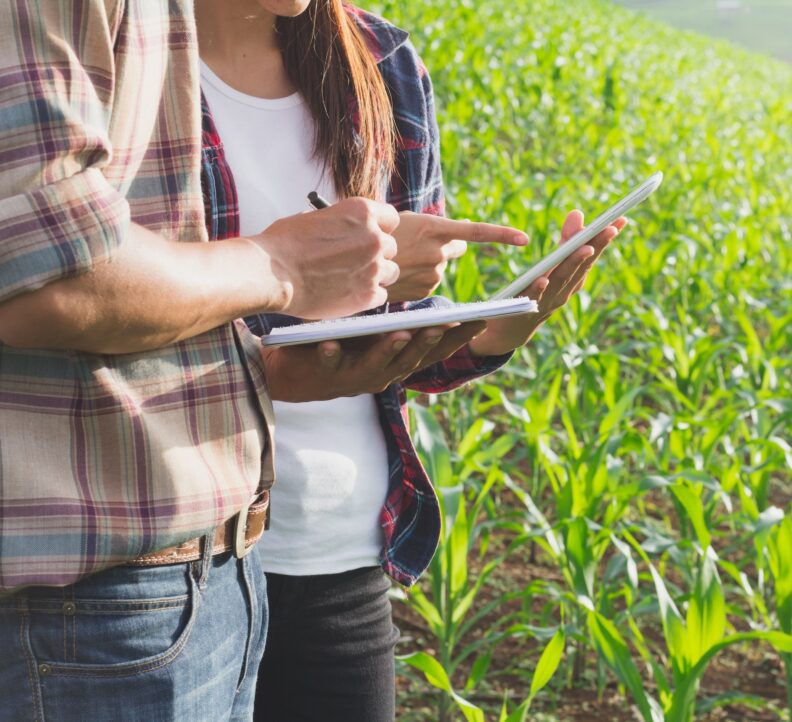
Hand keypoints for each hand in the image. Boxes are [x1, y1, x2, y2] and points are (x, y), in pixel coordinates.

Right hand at [252, 198, 399, 319]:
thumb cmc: (283, 245)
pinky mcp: (368, 294)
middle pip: (391, 248)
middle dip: (375, 255)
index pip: (391, 218)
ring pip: (390, 273)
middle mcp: (374, 237)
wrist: (271, 274)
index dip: (380, 229)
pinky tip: (347, 296)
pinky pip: (381, 296)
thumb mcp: (313, 219)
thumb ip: (338, 224)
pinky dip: (367, 298)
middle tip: (356, 264)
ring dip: (375, 277)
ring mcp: (373, 267)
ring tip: (350, 281)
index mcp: (361, 212)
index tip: (371, 237)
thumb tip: (343, 229)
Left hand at [262, 323, 483, 401]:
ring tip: (399, 333)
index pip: (436, 349)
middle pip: (413, 359)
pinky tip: (331, 344)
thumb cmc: (342, 343)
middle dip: (429, 342)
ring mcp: (357, 378)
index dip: (459, 337)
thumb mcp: (375, 329)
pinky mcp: (328, 377)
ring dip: (390, 350)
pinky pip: (331, 365)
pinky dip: (332, 355)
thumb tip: (431, 275)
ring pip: (378, 366)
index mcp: (399, 361)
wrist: (296, 372)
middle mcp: (385, 374)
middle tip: (443, 323)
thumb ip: (401, 314)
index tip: (481, 320)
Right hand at [387, 212, 527, 301]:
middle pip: (456, 249)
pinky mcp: (424, 291)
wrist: (352, 262)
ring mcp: (431, 274)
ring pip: (440, 267)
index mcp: (434, 228)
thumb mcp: (403, 221)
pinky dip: (418, 279)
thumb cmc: (377, 236)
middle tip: (421, 243)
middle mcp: (437, 252)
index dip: (502, 235)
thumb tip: (463, 232)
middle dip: (445, 246)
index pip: (476, 232)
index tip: (524, 238)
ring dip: (428, 263)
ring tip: (402, 259)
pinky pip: (429, 283)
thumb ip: (436, 227)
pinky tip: (401, 274)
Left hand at [469, 210, 626, 356]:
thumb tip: (577, 212)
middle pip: (581, 265)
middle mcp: (565, 290)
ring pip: (562, 279)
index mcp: (573, 278)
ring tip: (585, 248)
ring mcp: (548, 300)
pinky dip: (540, 288)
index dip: (605, 237)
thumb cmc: (538, 290)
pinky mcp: (526, 308)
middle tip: (609, 228)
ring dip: (574, 264)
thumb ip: (565, 241)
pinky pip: (534, 297)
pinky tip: (543, 278)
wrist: (514, 326)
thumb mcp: (553, 265)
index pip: (591, 254)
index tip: (620, 219)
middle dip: (596, 246)